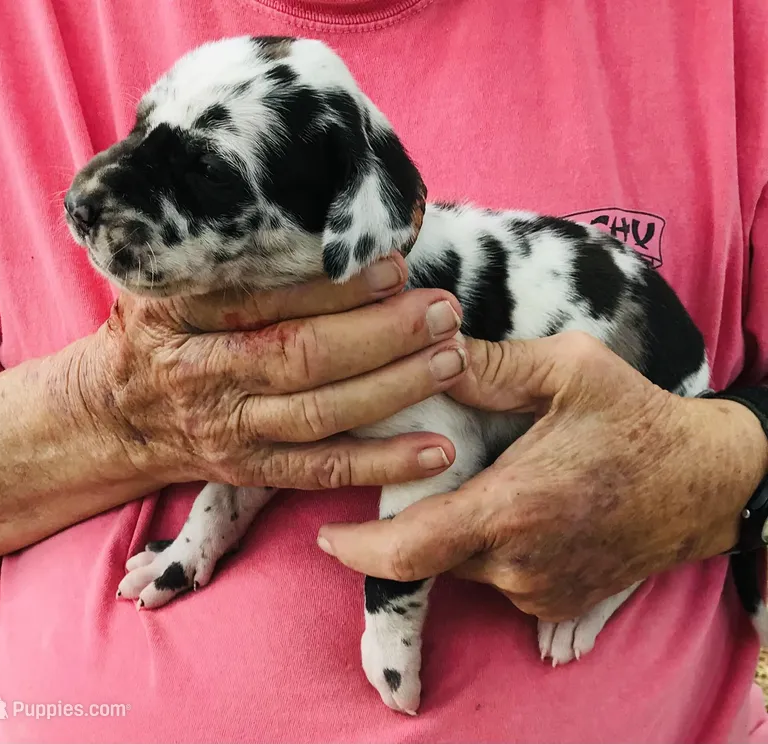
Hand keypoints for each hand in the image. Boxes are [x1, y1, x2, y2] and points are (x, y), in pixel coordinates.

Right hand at [82, 253, 467, 490]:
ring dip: (394, 390)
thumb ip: (226, 253)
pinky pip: (323, 471)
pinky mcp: (252, 470)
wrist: (116, 413)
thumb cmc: (160, 331)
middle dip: (381, 335)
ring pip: (321, 414)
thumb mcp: (167, 279)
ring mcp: (230, 430)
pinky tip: (438, 451)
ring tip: (452, 361)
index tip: (392, 267)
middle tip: (442, 312)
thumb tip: (317, 217)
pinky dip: (383, 463)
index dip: (331, 287)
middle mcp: (204, 374)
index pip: (261, 297)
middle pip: (300, 356)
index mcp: (179, 313)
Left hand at [317, 332, 767, 621]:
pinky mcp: (558, 602)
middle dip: (407, 524)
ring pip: (462, 566)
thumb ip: (493, 364)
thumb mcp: (570, 370)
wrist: (707, 481)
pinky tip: (516, 504)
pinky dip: (487, 546)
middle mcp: (521, 564)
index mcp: (514, 508)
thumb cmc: (638, 420)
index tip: (325, 535)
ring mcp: (541, 590)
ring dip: (453, 528)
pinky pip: (498, 578)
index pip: (410, 550)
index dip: (358, 550)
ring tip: (479, 480)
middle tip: (407, 479)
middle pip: (429, 555)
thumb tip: (431, 352)